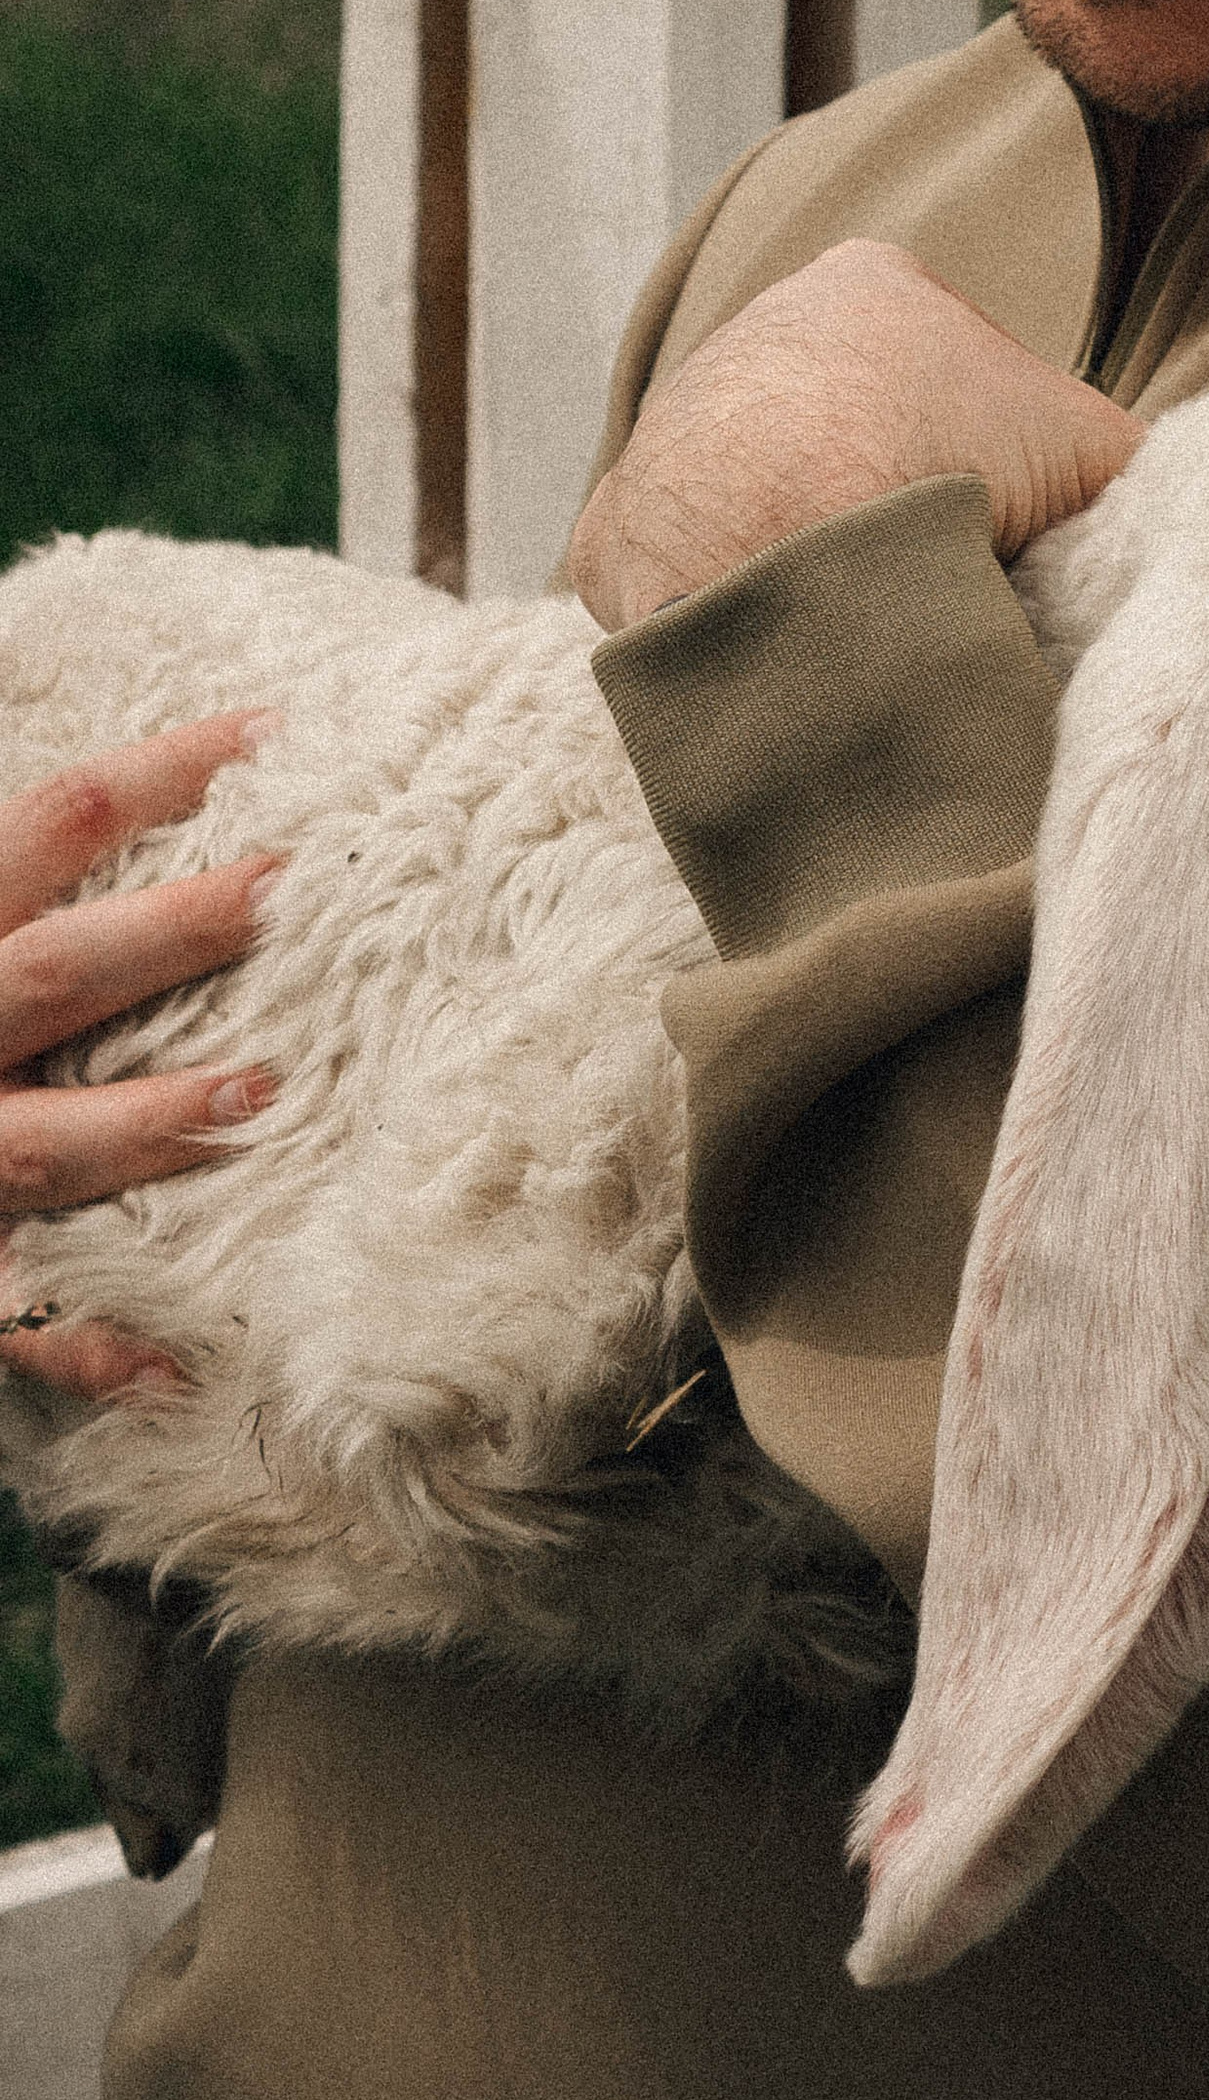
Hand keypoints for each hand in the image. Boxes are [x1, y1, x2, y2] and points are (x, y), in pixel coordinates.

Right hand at [0, 713, 281, 1402]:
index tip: (277, 731)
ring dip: (148, 1124)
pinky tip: (176, 1367)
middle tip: (289, 887)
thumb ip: (29, 866)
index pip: (51, 819)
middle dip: (174, 931)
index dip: (161, 771)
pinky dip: (86, 1347)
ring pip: (43, 1143)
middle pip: (59, 970)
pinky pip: (14, 1316)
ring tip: (261, 1095)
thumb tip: (148, 782)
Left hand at [569, 238, 1143, 630]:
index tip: (1008, 535)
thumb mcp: (1095, 452)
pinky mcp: (620, 523)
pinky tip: (778, 652)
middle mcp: (760, 330)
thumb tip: (1150, 528)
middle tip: (936, 583)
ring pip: (771, 509)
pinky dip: (729, 618)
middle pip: (857, 442)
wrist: (794, 539)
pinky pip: (684, 578)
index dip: (996, 465)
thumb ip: (1129, 472)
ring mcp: (679, 424)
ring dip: (808, 563)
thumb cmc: (944, 467)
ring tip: (859, 627)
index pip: (953, 380)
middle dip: (893, 507)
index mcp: (870, 284)